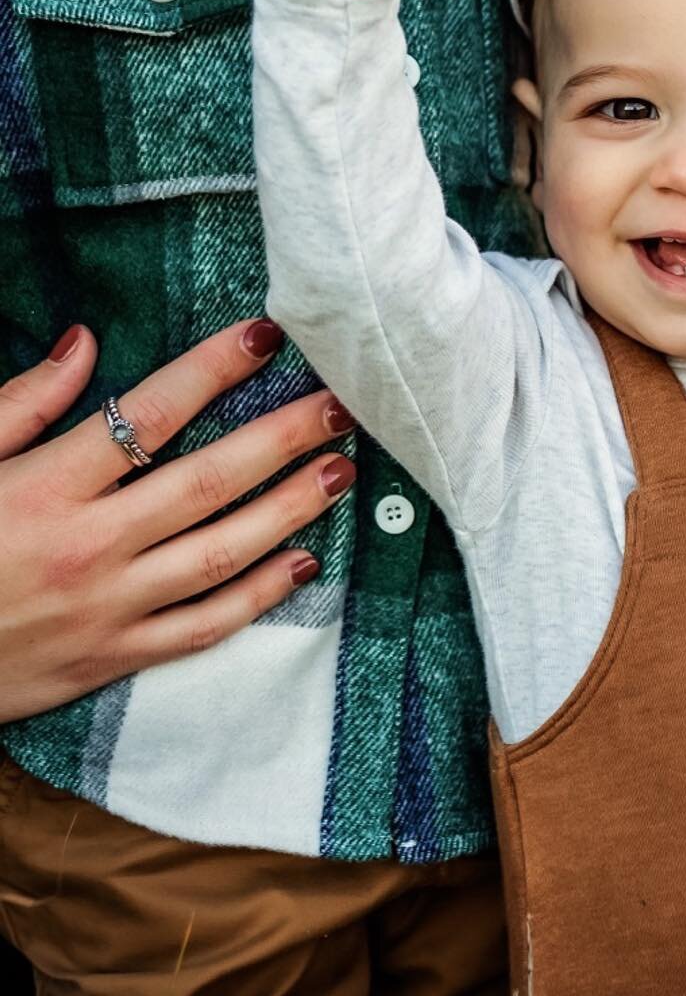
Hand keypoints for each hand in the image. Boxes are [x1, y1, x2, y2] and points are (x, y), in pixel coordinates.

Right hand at [0, 319, 357, 724]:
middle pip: (208, 481)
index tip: (267, 335)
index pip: (147, 414)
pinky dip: (258, 596)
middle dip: (283, 437)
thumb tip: (85, 341)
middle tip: (343, 404)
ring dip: (291, 510)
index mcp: (46, 488)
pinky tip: (304, 562)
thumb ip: (23, 403)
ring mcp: (106, 609)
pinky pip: (202, 628)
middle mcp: (87, 547)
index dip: (213, 369)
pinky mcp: (112, 659)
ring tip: (341, 471)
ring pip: (221, 553)